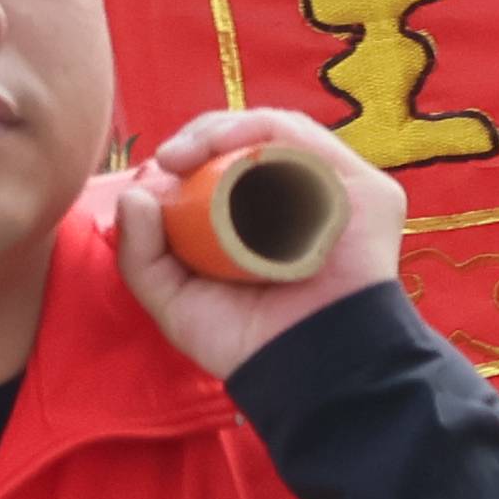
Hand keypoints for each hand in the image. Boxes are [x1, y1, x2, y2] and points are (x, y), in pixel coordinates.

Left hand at [110, 107, 405, 381]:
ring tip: (187, 153)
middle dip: (201, 137)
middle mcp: (299, 200)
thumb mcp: (175, 300)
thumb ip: (141, 254)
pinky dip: (261, 132)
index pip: (226, 165)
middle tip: (169, 159)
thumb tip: (134, 194)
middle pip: (247, 141)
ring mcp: (332, 191)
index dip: (189, 155)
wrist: (303, 368)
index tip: (153, 174)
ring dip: (223, 130)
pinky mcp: (364, 189)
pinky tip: (228, 147)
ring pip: (274, 132)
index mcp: (262, 220)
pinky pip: (308, 142)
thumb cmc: (245, 343)